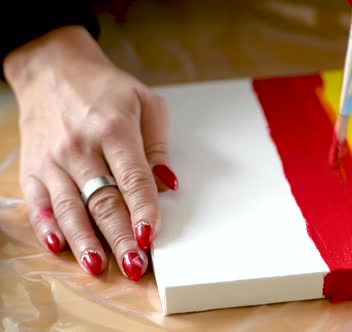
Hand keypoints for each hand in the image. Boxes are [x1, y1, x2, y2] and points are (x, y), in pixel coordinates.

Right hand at [3, 26, 176, 280]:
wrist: (51, 68)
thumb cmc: (104, 87)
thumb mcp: (145, 102)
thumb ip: (158, 144)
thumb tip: (168, 183)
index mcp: (113, 130)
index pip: (132, 179)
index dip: (143, 210)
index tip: (151, 236)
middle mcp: (80, 147)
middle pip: (103, 201)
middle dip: (120, 237)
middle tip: (135, 266)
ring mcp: (53, 160)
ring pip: (70, 209)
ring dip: (86, 241)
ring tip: (100, 266)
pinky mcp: (33, 169)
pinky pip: (38, 204)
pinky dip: (47, 227)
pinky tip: (59, 247)